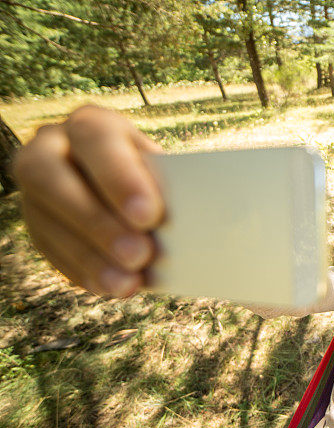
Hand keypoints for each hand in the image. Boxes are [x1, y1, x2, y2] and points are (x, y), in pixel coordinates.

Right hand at [10, 105, 164, 298]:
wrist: (132, 190)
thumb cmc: (156, 177)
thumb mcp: (164, 171)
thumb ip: (169, 186)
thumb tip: (188, 219)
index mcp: (90, 125)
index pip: (96, 140)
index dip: (119, 178)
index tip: (150, 216)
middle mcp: (51, 148)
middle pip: (53, 178)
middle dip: (97, 222)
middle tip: (140, 255)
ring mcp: (36, 188)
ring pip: (46, 221)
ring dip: (90, 257)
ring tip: (128, 283)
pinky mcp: (37, 224)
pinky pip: (50, 250)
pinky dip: (85, 272)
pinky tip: (113, 287)